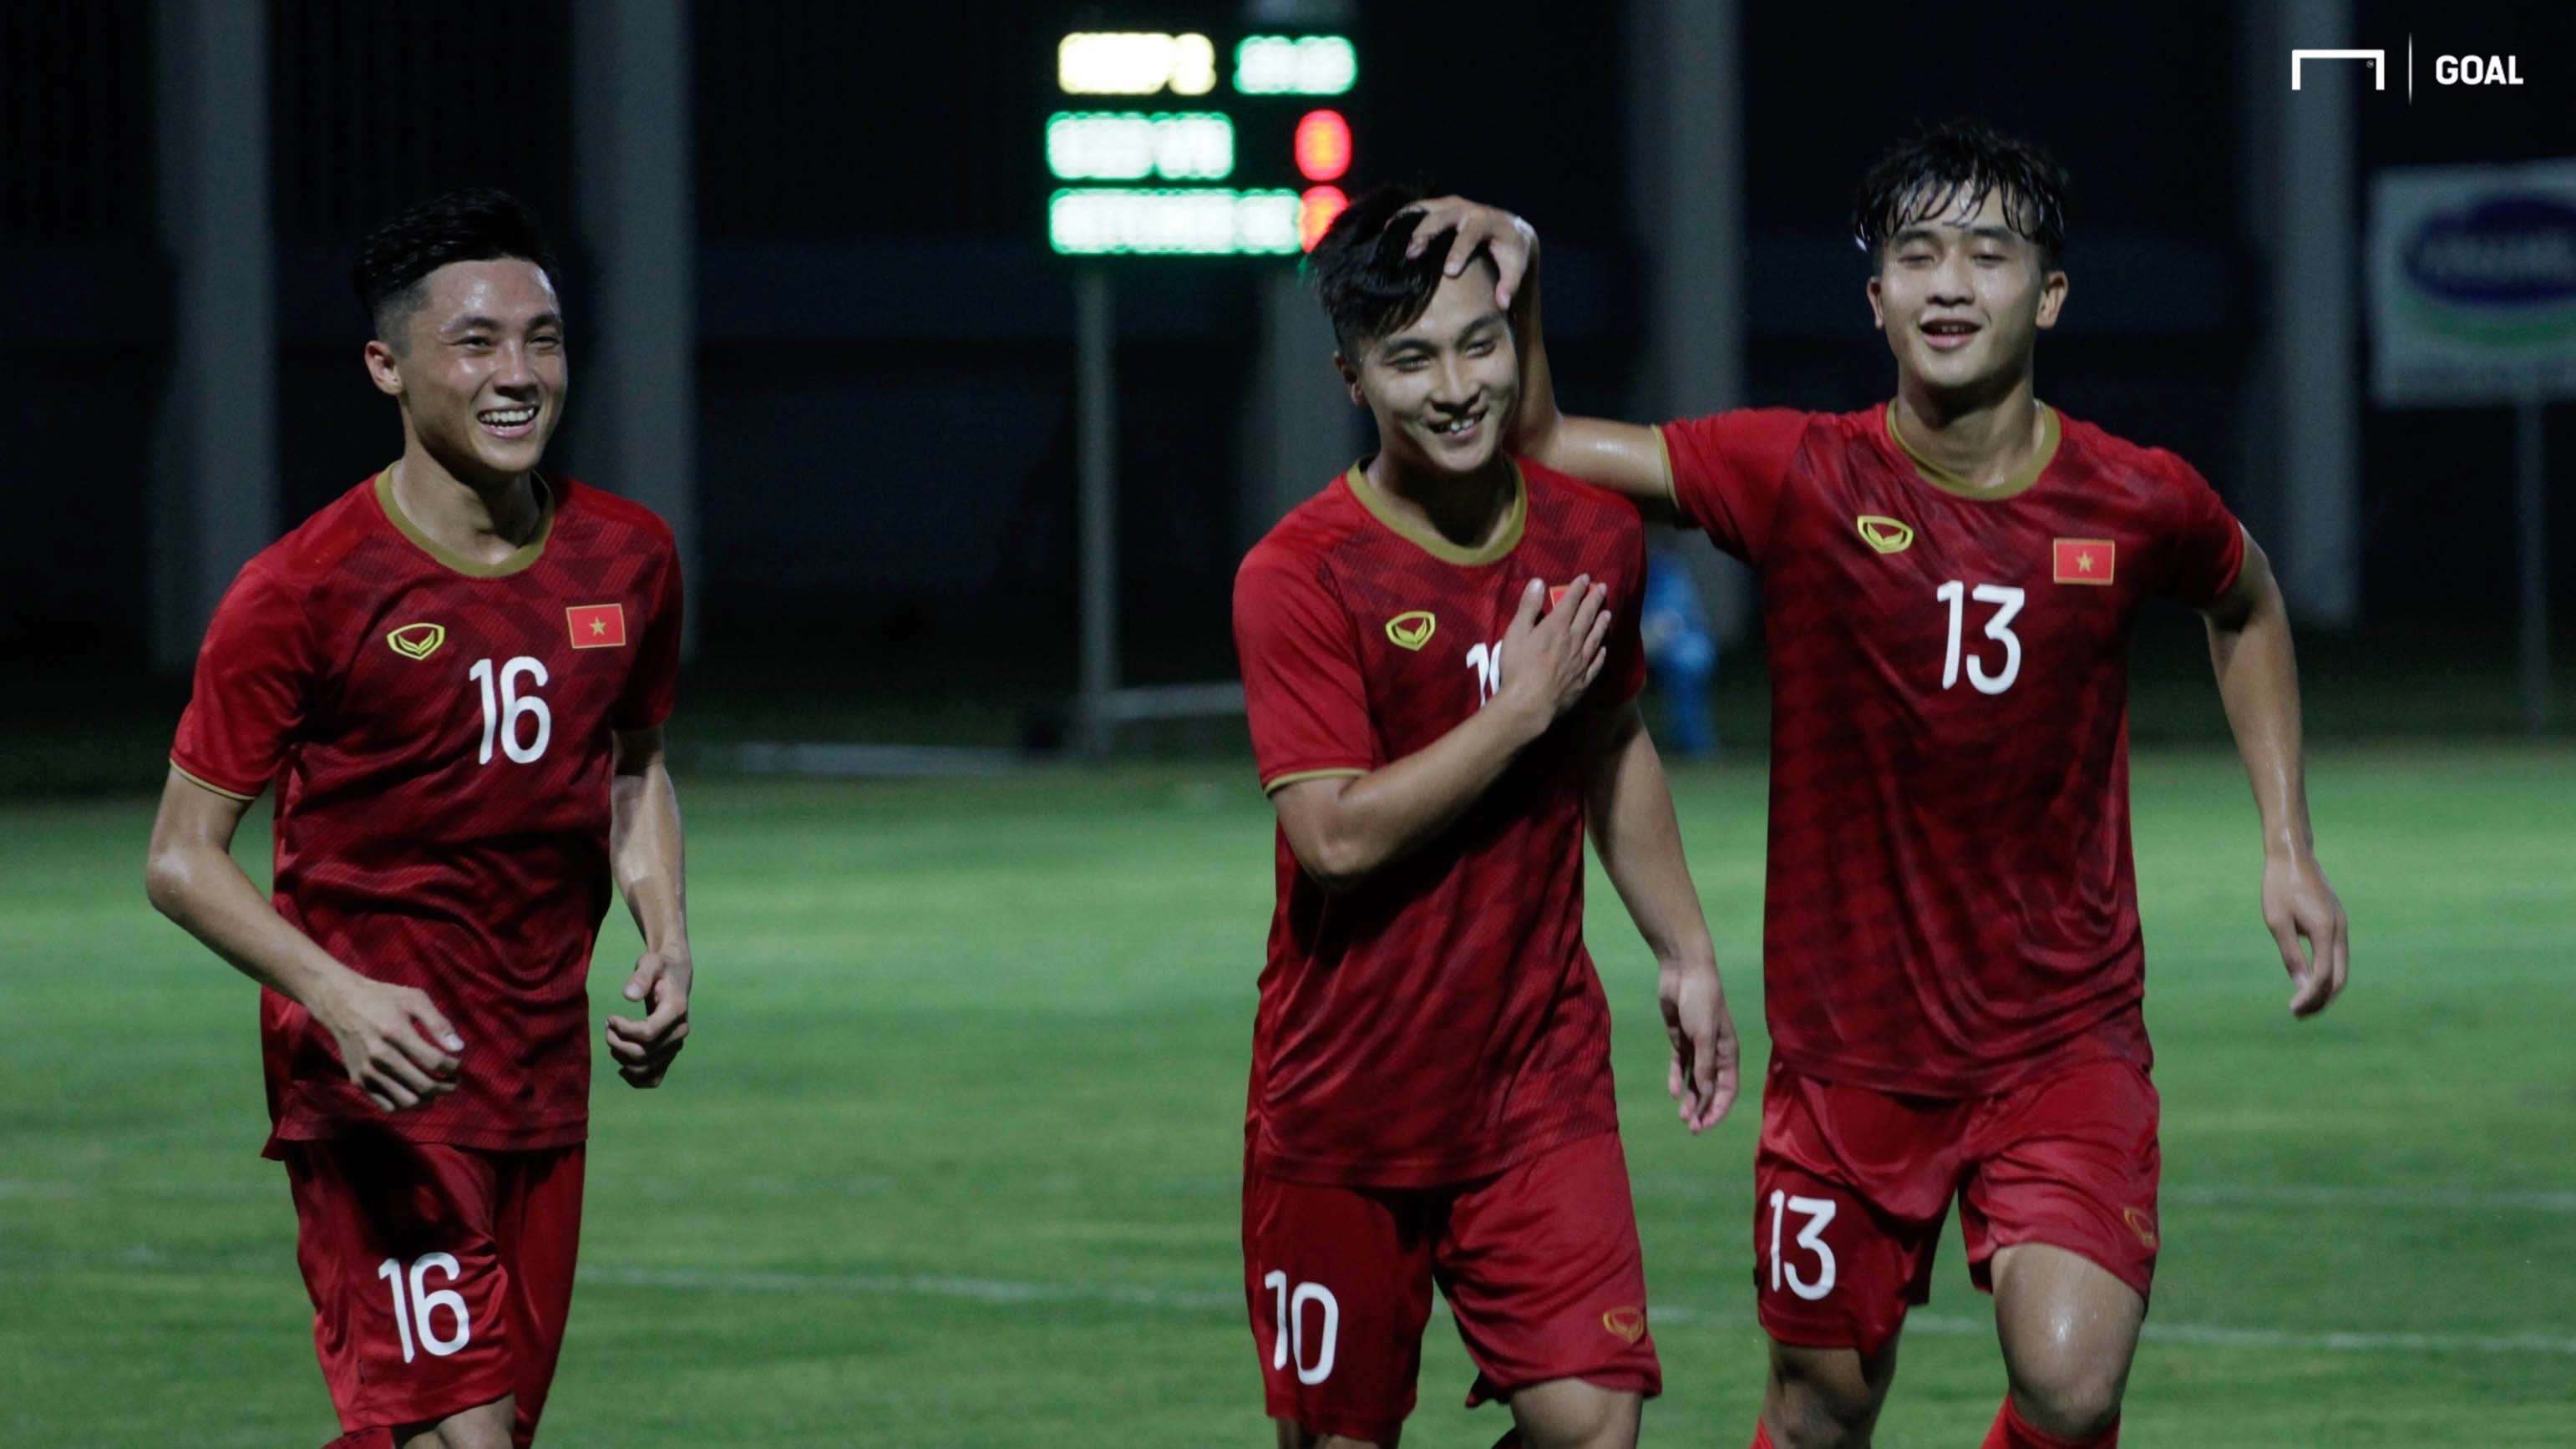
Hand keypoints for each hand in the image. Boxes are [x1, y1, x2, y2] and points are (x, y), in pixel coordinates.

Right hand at [314, 974, 462, 1112]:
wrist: (340, 1004)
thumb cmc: (383, 999)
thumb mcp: (415, 999)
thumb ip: (439, 1023)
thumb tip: (459, 1048)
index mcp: (396, 1033)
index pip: (435, 1061)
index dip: (454, 1067)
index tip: (458, 1064)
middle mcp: (380, 1056)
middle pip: (424, 1086)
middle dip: (447, 1086)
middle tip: (454, 1081)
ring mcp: (367, 1071)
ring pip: (408, 1101)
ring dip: (430, 1099)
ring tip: (438, 1088)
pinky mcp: (359, 1081)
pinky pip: (388, 1105)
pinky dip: (408, 1104)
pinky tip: (416, 1092)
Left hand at [608, 948, 691, 1087]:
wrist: (675, 975)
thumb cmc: (660, 967)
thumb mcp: (651, 963)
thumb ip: (641, 977)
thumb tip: (628, 995)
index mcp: (677, 1010)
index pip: (648, 1033)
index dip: (624, 1030)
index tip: (610, 1017)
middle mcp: (680, 1032)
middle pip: (643, 1054)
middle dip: (617, 1043)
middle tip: (607, 1026)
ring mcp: (676, 1045)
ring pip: (645, 1068)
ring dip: (621, 1058)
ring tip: (613, 1038)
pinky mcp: (670, 1053)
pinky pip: (654, 1078)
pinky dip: (635, 1079)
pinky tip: (622, 1067)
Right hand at [1396, 196, 1536, 308]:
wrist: (1507, 228)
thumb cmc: (1509, 251)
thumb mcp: (1515, 266)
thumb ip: (1510, 284)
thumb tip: (1502, 304)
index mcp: (1486, 222)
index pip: (1471, 234)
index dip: (1459, 251)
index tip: (1449, 271)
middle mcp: (1468, 209)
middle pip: (1444, 216)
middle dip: (1427, 232)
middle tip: (1413, 253)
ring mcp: (1452, 205)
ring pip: (1428, 208)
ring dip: (1410, 223)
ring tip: (1392, 239)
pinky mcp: (1441, 206)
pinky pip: (1420, 207)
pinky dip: (1404, 216)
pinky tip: (1388, 229)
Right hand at [1493, 576, 1610, 738]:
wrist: (1530, 703)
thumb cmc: (1518, 667)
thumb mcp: (1516, 632)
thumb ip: (1528, 607)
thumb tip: (1539, 581)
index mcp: (1556, 627)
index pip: (1570, 602)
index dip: (1578, 588)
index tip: (1585, 578)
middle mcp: (1574, 641)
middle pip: (1587, 617)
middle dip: (1594, 600)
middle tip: (1603, 588)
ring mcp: (1581, 662)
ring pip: (1595, 638)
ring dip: (1602, 624)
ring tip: (1608, 614)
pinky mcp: (1583, 680)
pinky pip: (1596, 663)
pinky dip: (1601, 654)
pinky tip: (1604, 649)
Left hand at [1659, 958, 1739, 1131]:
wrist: (1684, 971)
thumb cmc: (1701, 1001)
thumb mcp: (1704, 1035)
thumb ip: (1705, 1065)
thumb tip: (1707, 1094)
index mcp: (1728, 1052)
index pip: (1727, 1088)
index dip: (1719, 1108)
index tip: (1706, 1124)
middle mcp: (1715, 1052)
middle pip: (1711, 1088)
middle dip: (1703, 1108)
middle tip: (1691, 1128)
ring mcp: (1697, 1046)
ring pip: (1695, 1079)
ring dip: (1691, 1098)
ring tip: (1681, 1116)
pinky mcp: (1680, 1038)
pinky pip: (1680, 1064)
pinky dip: (1677, 1078)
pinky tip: (1673, 1092)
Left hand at [2263, 852, 2347, 1017]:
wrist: (2293, 856)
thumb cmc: (2279, 887)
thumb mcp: (2277, 922)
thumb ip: (2291, 955)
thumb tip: (2301, 986)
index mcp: (2325, 930)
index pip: (2323, 975)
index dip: (2310, 996)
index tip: (2293, 1009)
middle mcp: (2339, 930)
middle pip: (2339, 978)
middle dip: (2321, 1000)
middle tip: (2299, 1014)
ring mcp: (2341, 927)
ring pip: (2341, 969)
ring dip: (2325, 990)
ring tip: (2303, 1004)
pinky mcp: (2337, 923)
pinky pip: (2337, 957)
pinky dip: (2327, 974)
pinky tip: (2310, 982)